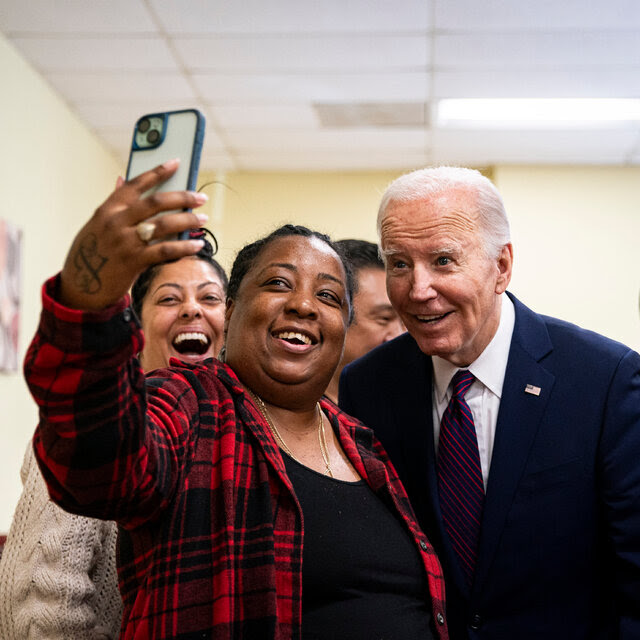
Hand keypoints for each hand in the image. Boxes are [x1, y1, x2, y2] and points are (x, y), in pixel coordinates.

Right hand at [59, 159, 208, 309]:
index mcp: (108, 208)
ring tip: (203, 219)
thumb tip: (122, 179)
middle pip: (156, 202)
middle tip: (201, 198)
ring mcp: (125, 241)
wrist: (80, 286)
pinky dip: (184, 247)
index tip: (177, 162)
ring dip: (188, 220)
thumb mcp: (98, 224)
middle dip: (182, 197)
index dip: (158, 171)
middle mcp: (116, 221)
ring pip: (164, 225)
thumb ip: (114, 204)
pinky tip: (197, 245)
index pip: (136, 183)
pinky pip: (165, 250)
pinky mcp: (133, 261)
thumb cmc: (94, 252)